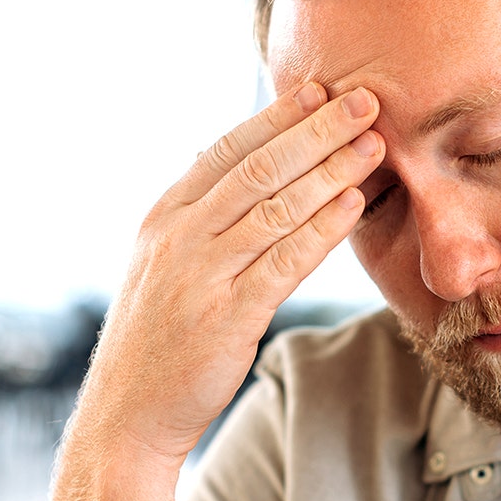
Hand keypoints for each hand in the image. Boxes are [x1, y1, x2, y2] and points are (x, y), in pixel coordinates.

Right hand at [49, 83, 383, 500]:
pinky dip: (322, 230)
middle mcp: (180, 236)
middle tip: (364, 102)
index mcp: (165, 215)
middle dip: (317, 130)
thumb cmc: (156, 335)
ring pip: (276, 207)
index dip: (279, 116)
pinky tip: (352, 206)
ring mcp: (201, 275)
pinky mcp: (227, 317)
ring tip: (372, 146)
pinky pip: (285, 262)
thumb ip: (201, 217)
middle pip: (259, 168)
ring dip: (330, 171)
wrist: (127, 411)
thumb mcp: (163, 262)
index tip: (320, 89)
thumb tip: (238, 168)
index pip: (229, 149)